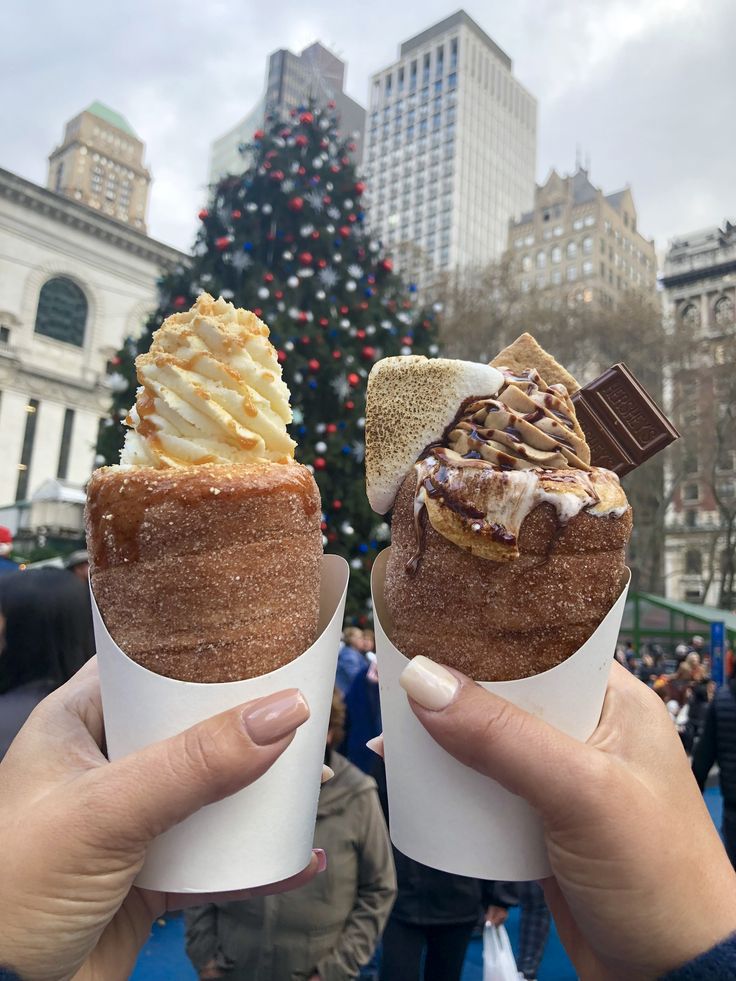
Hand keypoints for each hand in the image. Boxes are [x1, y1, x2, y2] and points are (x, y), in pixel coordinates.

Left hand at [0, 660, 324, 980]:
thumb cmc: (15, 889)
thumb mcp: (106, 811)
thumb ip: (194, 764)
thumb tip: (281, 713)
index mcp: (78, 721)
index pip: (148, 664)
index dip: (202, 651)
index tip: (261, 641)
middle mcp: (107, 764)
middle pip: (192, 726)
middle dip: (248, 723)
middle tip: (303, 711)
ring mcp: (132, 821)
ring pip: (211, 790)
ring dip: (261, 790)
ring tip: (314, 779)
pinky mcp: (151, 875)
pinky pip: (217, 858)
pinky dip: (257, 858)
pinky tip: (297, 856)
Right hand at [398, 657, 735, 979]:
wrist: (672, 980)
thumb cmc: (655, 875)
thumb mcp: (579, 792)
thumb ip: (502, 736)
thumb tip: (421, 679)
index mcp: (616, 700)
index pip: (544, 644)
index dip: (488, 631)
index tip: (430, 619)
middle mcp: (589, 730)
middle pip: (508, 690)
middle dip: (455, 684)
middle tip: (395, 671)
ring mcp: (564, 777)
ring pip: (491, 738)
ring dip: (445, 734)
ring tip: (391, 725)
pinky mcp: (542, 820)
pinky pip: (487, 785)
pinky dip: (452, 780)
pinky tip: (415, 776)